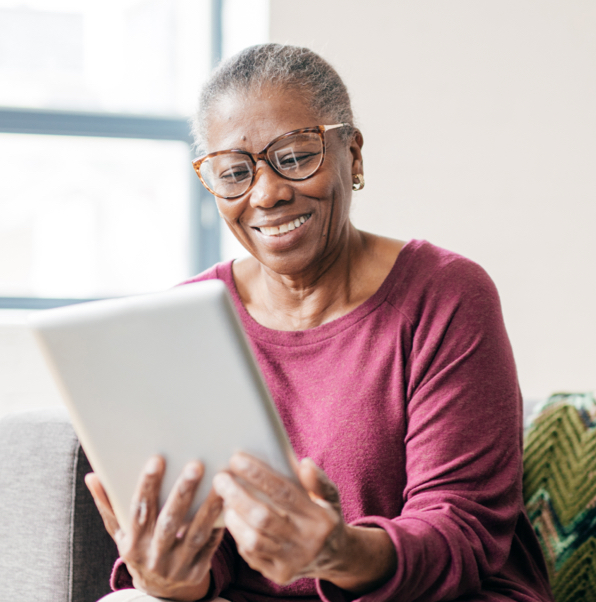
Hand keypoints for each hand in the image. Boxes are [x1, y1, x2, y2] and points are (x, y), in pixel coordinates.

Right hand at [85, 457, 223, 601]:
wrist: (158, 591)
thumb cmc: (138, 549)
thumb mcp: (119, 532)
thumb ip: (108, 504)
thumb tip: (92, 475)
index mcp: (132, 543)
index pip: (139, 511)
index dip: (146, 485)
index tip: (157, 459)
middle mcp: (153, 557)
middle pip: (169, 522)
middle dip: (182, 493)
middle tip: (195, 465)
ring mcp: (176, 567)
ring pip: (195, 534)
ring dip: (209, 507)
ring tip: (220, 481)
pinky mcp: (197, 571)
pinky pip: (212, 546)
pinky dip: (221, 524)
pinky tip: (230, 502)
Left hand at [213, 454, 395, 592]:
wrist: (335, 557)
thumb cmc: (325, 516)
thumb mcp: (330, 496)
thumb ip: (318, 481)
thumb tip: (304, 463)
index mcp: (320, 518)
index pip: (284, 493)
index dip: (258, 475)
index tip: (236, 459)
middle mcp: (307, 543)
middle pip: (263, 517)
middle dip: (237, 495)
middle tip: (220, 478)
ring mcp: (292, 562)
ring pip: (253, 540)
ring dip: (234, 517)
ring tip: (225, 499)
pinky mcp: (279, 575)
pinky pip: (251, 555)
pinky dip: (239, 535)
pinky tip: (234, 518)